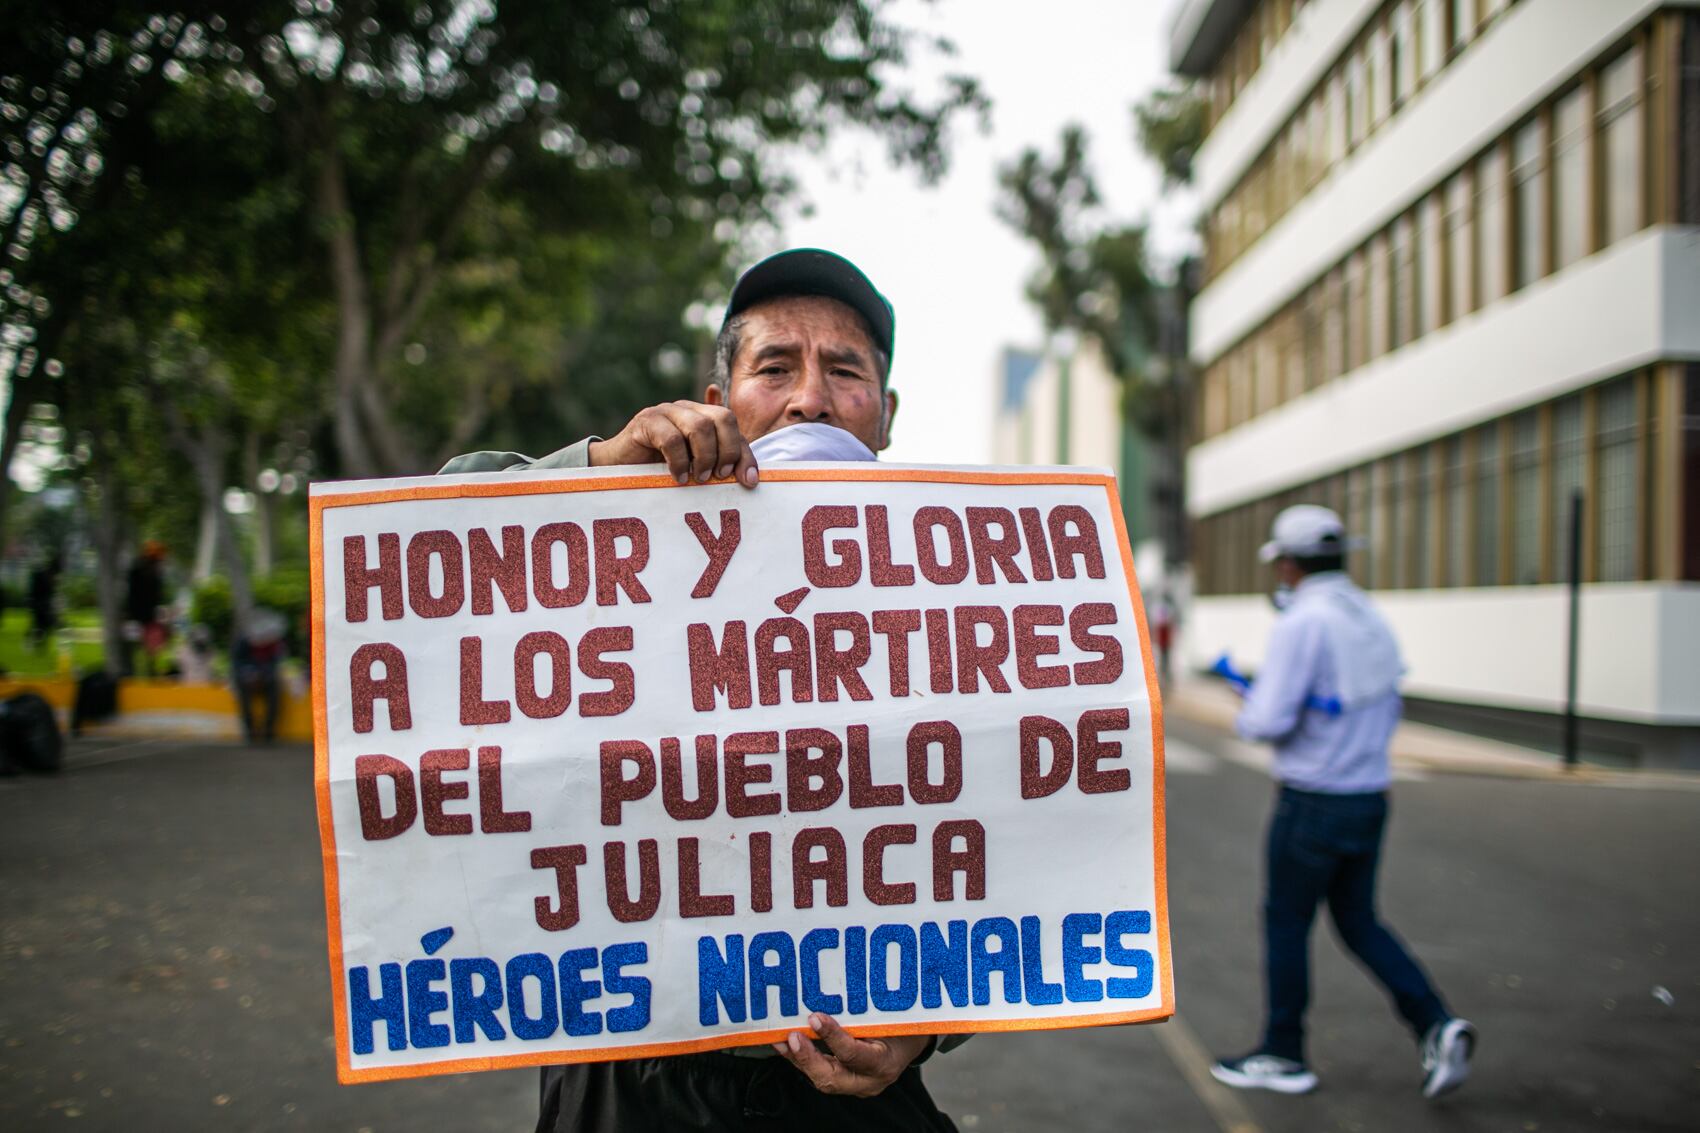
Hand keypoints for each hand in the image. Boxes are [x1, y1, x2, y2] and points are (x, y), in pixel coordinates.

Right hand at [588, 401, 758, 487]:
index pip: (733, 427)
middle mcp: (687, 409)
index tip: (749, 482)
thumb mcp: (695, 469)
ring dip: (704, 456)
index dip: (744, 453)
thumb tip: (752, 478)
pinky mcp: (646, 421)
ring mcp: (666, 411)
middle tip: (720, 476)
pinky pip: (671, 438)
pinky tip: (677, 478)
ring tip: (698, 478)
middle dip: (728, 450)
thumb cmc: (659, 470)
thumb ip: (719, 466)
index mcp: (702, 416)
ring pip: (700, 426)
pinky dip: (679, 462)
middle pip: (722, 418)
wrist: (616, 467)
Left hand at [771, 1013, 931, 1097]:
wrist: (910, 1046)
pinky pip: (819, 1073)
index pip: (854, 1055)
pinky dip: (801, 1059)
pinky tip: (785, 1044)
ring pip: (821, 1078)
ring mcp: (855, 1086)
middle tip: (792, 1037)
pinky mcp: (843, 1082)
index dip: (833, 1037)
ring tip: (780, 1039)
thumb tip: (833, 986)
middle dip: (807, 1058)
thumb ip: (866, 1011)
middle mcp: (868, 1081)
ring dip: (798, 1058)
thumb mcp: (891, 1017)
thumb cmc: (901, 1026)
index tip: (815, 1018)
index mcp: (884, 1063)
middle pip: (831, 1079)